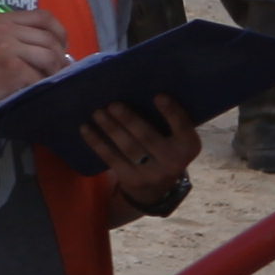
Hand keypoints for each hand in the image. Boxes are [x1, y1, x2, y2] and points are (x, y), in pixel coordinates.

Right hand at [0, 7, 69, 123]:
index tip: (61, 46)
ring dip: (55, 71)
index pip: (43, 16)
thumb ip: (19, 38)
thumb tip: (57, 48)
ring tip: (49, 80)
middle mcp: (4, 29)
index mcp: (1, 20)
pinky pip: (40, 77)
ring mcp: (7, 48)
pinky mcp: (12, 69)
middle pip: (50, 38)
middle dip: (60, 56)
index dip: (59, 31)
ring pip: (50, 56)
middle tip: (58, 70)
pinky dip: (42, 86)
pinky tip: (35, 91)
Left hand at [81, 99, 200, 211]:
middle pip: (148, 138)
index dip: (171, 113)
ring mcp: (151, 174)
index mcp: (189, 146)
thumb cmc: (165, 147)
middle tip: (113, 104)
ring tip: (97, 112)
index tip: (158, 96)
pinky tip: (85, 129)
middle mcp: (173, 162)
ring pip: (127, 148)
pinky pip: (111, 158)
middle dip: (129, 120)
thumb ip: (168, 119)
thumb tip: (141, 87)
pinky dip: (97, 142)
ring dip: (110, 128)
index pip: (183, 127)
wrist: (156, 188)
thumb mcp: (176, 137)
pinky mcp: (131, 180)